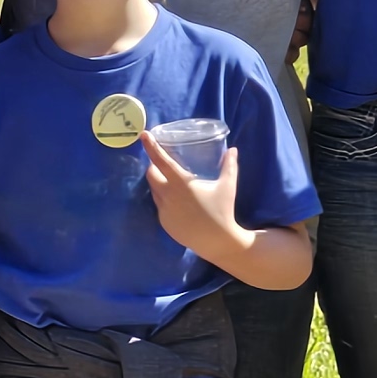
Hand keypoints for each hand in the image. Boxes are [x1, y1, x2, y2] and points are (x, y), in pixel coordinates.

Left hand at [142, 133, 250, 260]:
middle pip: (151, 175)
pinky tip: (177, 201)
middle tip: (163, 163)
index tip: (144, 135)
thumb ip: (229, 166)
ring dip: (158, 183)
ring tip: (170, 181)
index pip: (161, 161)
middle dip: (154, 166)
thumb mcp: (227, 186)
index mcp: (181, 184)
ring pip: (154, 191)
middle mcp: (168, 196)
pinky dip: (164, 199)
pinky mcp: (164, 223)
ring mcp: (164, 211)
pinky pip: (159, 206)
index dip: (151, 147)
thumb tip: (232, 149)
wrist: (217, 242)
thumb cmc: (223, 211)